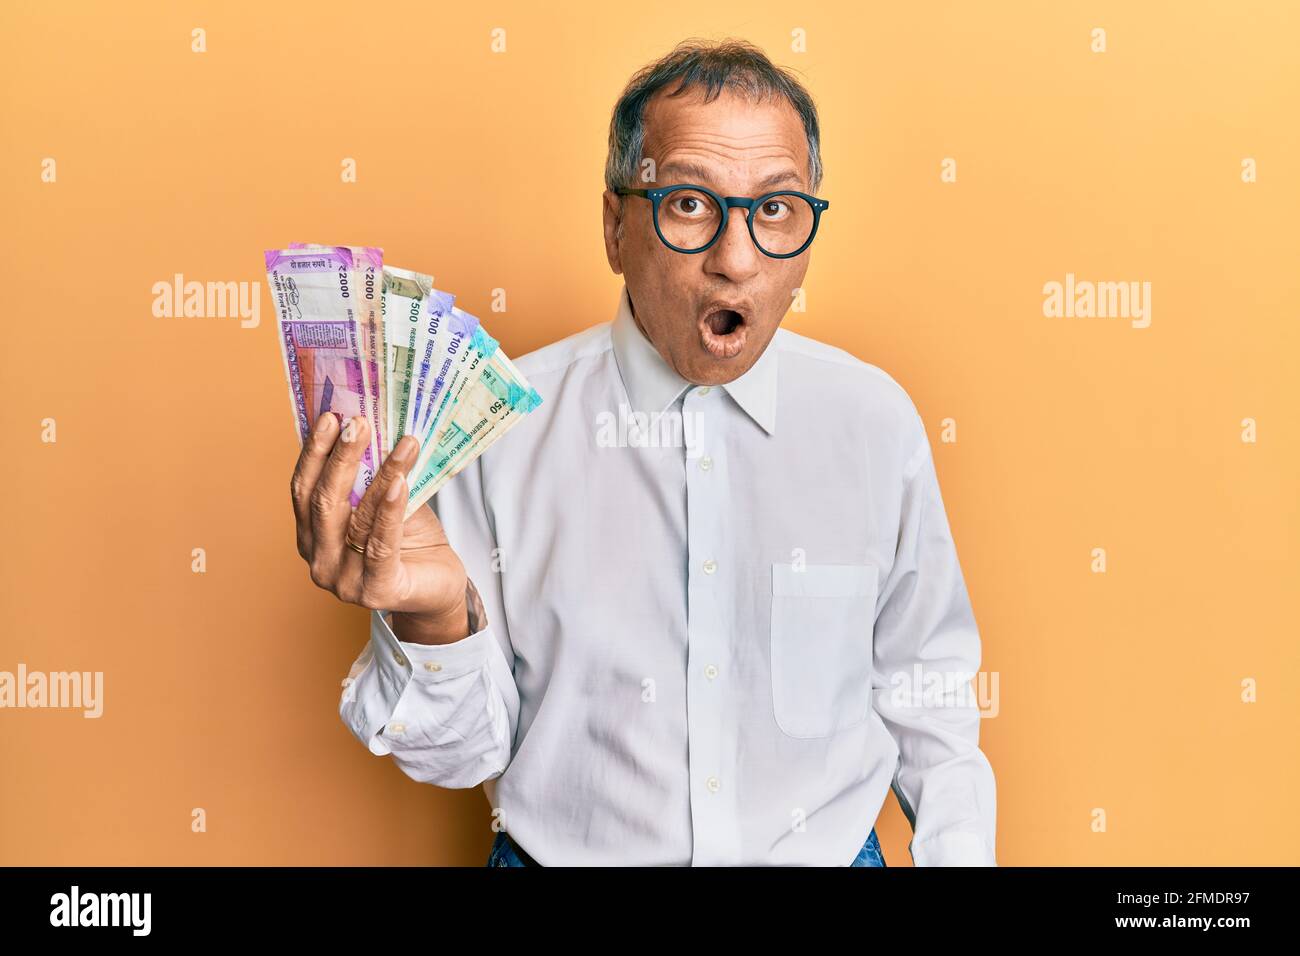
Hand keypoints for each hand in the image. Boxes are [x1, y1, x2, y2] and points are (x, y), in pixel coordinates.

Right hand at [290, 413, 470, 642]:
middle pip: (322, 501)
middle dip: (339, 457)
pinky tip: (400, 483)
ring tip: (403, 443)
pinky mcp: (375, 592)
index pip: (303, 490)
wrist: (440, 588)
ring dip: (381, 474)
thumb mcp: (385, 503)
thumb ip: (370, 479)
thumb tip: (374, 428)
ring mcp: (343, 581)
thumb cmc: (411, 542)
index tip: (330, 417)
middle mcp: (319, 561)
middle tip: (358, 422)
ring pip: (356, 518)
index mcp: (312, 538)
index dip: (314, 453)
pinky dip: (390, 510)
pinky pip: (381, 543)